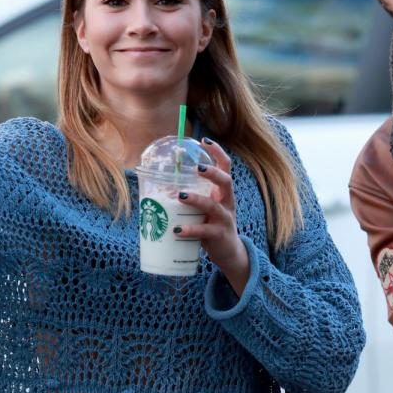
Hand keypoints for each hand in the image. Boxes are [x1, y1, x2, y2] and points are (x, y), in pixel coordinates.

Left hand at [174, 138, 250, 295]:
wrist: (229, 253)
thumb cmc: (212, 225)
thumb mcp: (205, 207)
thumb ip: (191, 196)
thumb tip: (162, 186)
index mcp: (223, 192)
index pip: (225, 166)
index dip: (217, 152)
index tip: (204, 140)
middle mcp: (227, 202)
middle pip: (226, 181)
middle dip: (212, 173)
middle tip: (197, 168)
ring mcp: (224, 219)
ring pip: (213, 206)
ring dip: (196, 199)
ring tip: (180, 196)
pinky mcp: (218, 235)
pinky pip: (204, 231)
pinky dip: (189, 230)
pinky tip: (177, 230)